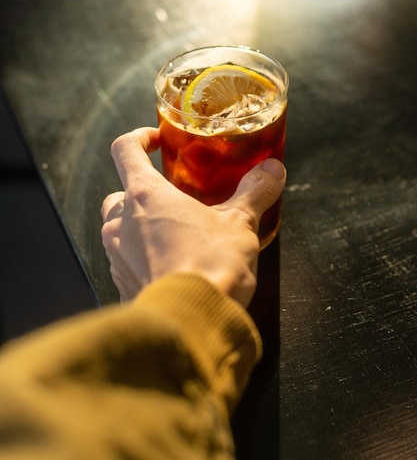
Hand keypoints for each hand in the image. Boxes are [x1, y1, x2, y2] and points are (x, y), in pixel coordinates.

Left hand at [101, 127, 285, 307]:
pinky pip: (126, 262)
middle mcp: (121, 223)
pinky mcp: (121, 285)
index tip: (156, 141)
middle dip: (140, 193)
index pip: (124, 149)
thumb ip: (255, 192)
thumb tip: (272, 169)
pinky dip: (143, 258)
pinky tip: (172, 266)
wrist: (190, 325)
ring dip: (141, 227)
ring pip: (118, 229)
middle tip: (172, 199)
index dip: (138, 138)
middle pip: (119, 193)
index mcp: (145, 196)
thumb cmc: (210, 267)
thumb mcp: (240, 224)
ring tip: (177, 235)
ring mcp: (117, 256)